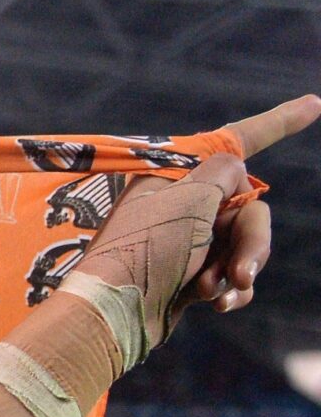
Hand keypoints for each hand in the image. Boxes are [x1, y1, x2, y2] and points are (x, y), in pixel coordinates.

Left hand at [76, 95, 316, 337]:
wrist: (115, 313)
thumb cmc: (147, 250)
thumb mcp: (189, 199)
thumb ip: (223, 173)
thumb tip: (236, 171)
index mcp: (179, 177)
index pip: (235, 143)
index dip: (278, 122)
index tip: (315, 103)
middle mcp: (185, 204)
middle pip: (248, 209)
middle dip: (252, 241)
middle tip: (241, 271)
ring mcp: (190, 241)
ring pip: (246, 245)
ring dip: (239, 268)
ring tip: (213, 291)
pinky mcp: (193, 274)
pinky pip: (235, 275)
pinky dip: (234, 289)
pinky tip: (222, 304)